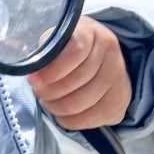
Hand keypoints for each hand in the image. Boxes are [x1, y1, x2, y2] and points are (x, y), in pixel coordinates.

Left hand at [28, 16, 131, 130]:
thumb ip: (46, 50)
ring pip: (78, 104)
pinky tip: (62, 113)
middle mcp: (110, 53)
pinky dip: (68, 120)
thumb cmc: (70, 50)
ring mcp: (119, 78)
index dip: (52, 70)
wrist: (100, 58)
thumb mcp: (57, 40)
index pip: (76, 51)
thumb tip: (33, 71)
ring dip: (55, 107)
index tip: (33, 80)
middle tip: (39, 91)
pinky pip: (87, 120)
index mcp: (92, 33)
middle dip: (48, 92)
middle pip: (75, 82)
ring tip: (48, 101)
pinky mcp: (120, 101)